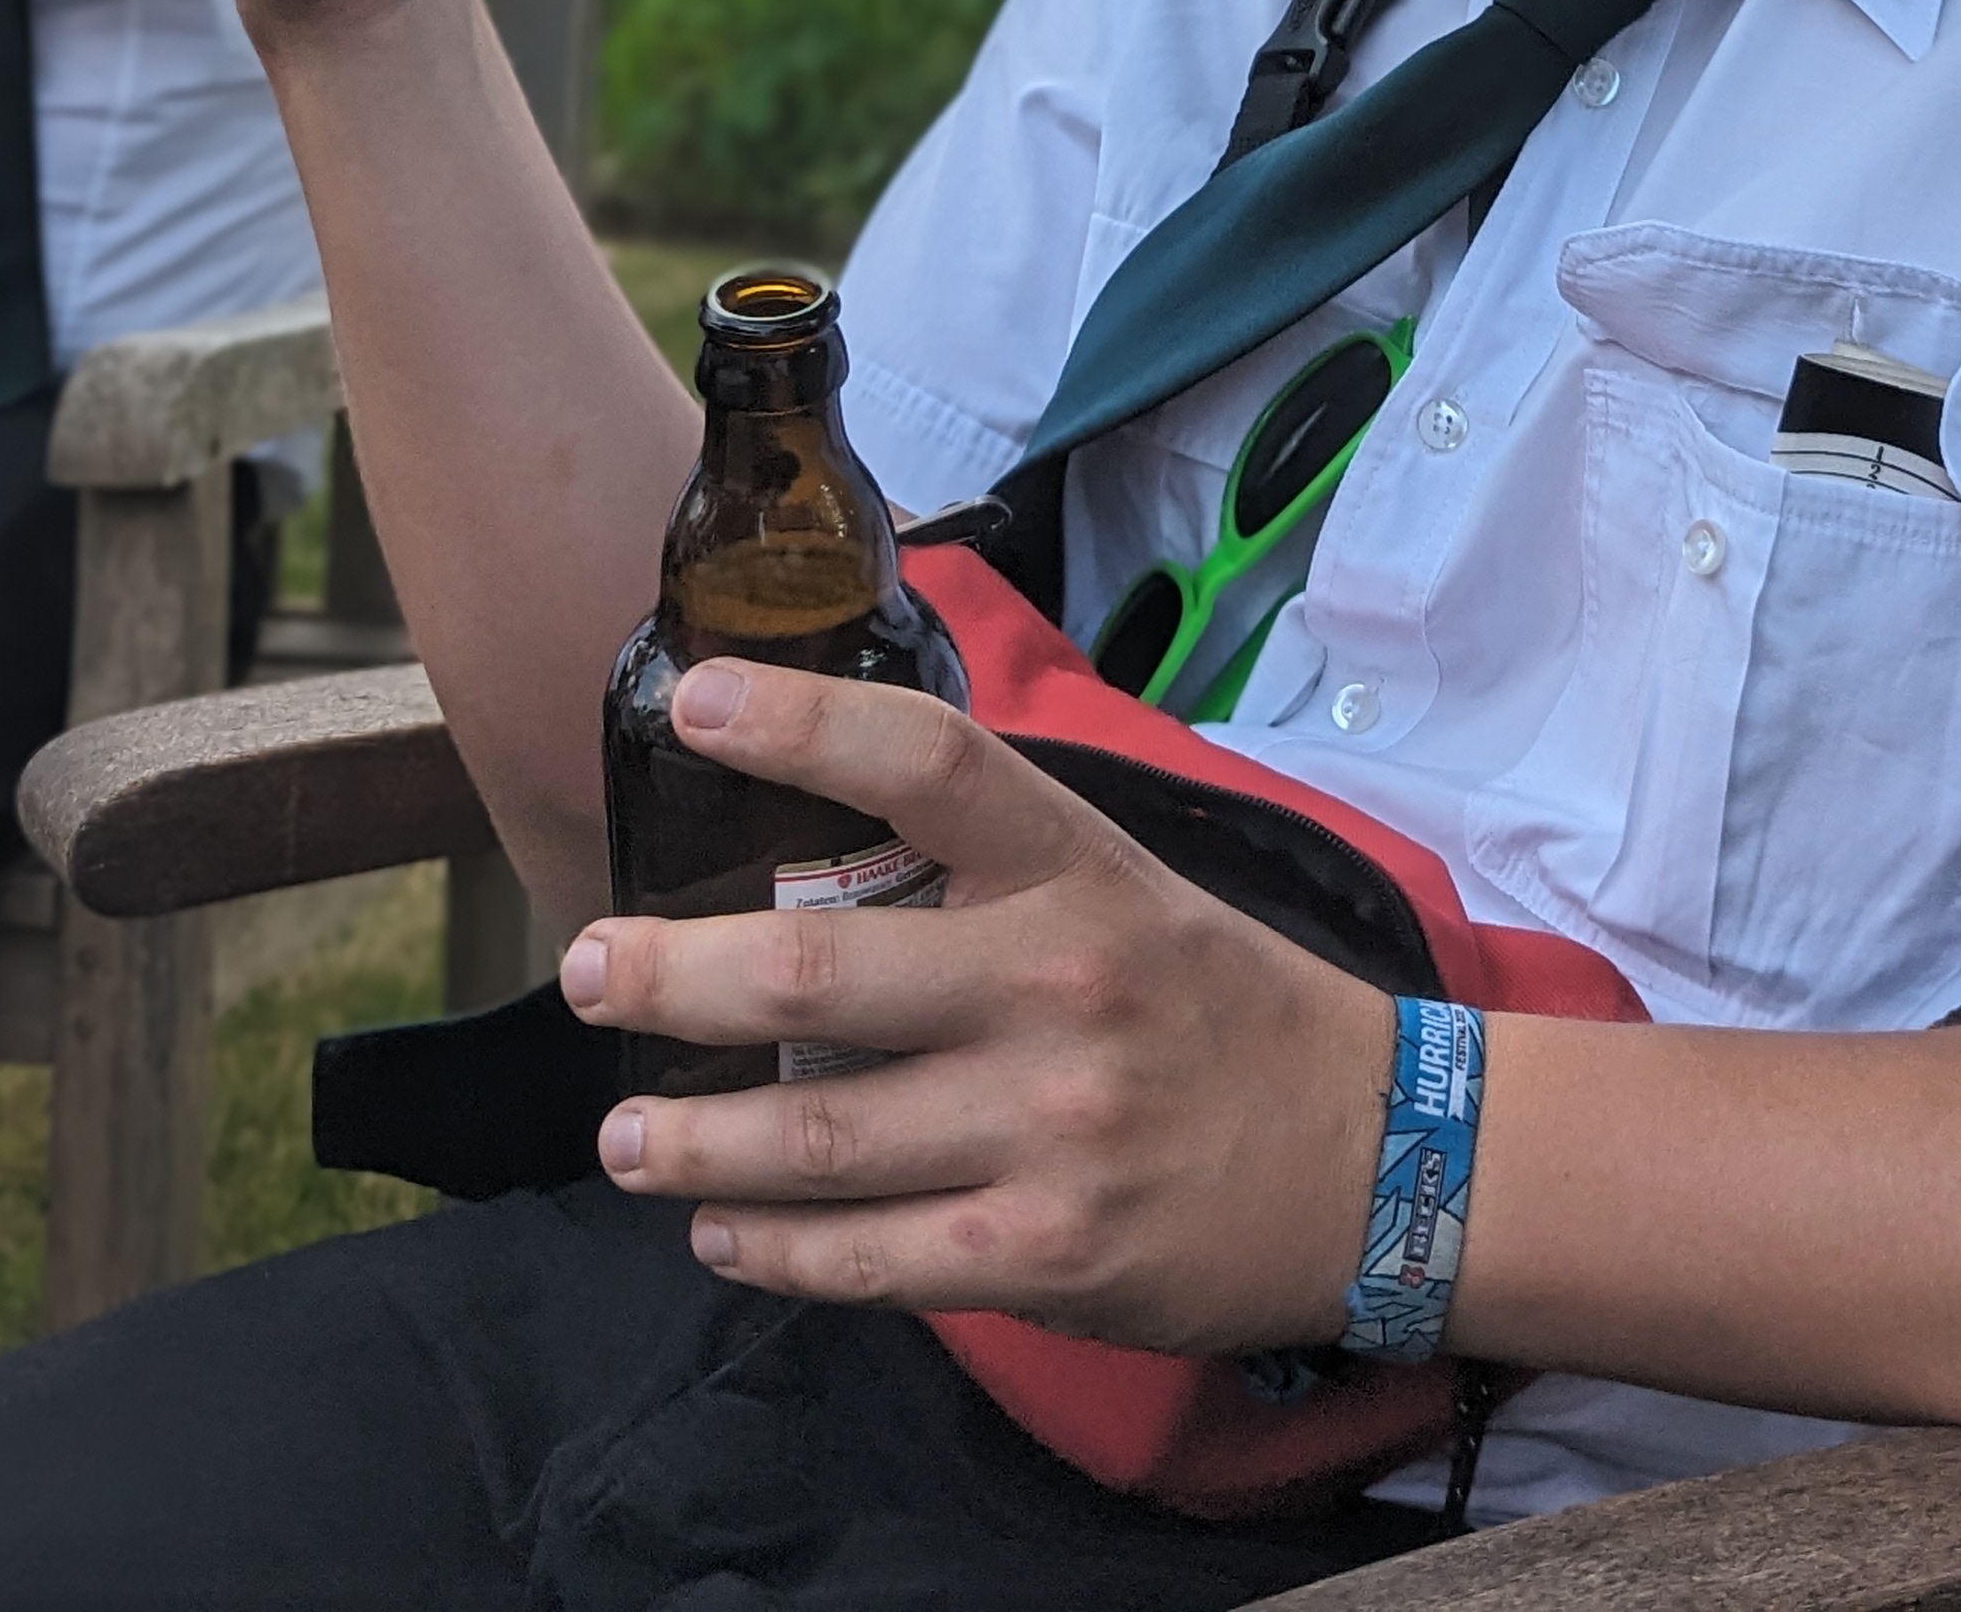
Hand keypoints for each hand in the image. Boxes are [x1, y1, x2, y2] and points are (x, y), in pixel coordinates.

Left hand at [565, 665, 1395, 1351]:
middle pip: (819, 967)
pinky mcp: (1046, 1254)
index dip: (802, 720)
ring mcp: (1049, 1125)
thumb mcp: (1120, 882)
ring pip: (815, 1136)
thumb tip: (813, 814)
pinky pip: (868, 1259)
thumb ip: (985, 860)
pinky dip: (770, 1253)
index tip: (693, 701)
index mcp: (1074, 866)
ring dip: (690, 1141)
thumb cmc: (1214, 1002)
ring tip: (626, 1137)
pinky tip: (719, 1238)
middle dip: (673, 975)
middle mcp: (1056, 983)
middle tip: (588, 972)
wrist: (1372, 1156)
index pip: (928, 762)